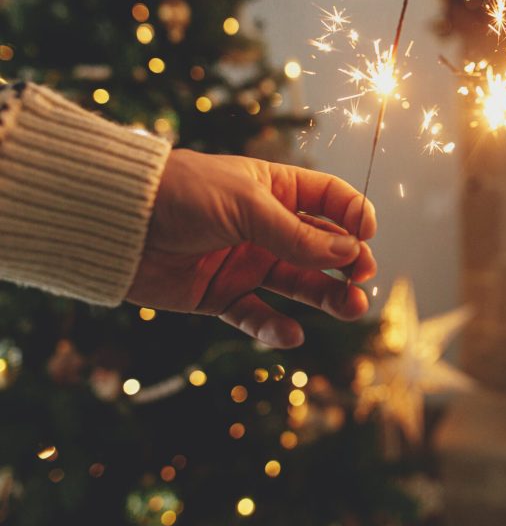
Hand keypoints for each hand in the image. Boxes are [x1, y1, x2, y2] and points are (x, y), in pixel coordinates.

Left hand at [127, 149, 377, 347]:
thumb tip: (349, 252)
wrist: (119, 223)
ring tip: (351, 308)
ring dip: (325, 297)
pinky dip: (274, 327)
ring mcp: (246, 262)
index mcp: (276, 190)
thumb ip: (297, 234)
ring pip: (298, 283)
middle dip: (347, 263)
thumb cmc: (184, 194)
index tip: (366, 236)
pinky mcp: (222, 295)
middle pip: (322, 247)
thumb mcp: (247, 206)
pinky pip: (257, 314)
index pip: (329, 200)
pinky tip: (291, 334)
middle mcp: (267, 227)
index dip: (353, 216)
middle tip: (362, 279)